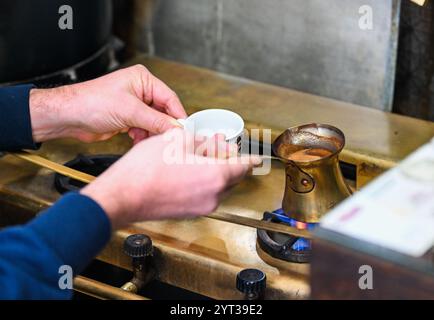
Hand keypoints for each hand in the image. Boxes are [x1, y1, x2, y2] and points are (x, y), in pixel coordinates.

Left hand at [29, 65, 185, 143]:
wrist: (69, 117)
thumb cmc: (91, 103)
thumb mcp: (130, 111)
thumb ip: (157, 121)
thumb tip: (176, 129)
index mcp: (143, 79)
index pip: (169, 98)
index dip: (177, 116)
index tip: (184, 131)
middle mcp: (140, 90)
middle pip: (163, 112)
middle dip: (163, 126)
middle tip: (167, 140)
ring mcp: (134, 105)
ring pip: (154, 122)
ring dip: (151, 133)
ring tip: (146, 139)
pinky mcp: (127, 118)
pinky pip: (144, 129)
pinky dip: (142, 136)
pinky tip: (135, 139)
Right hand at [80, 129, 261, 229]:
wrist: (123, 196)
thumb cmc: (145, 170)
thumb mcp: (176, 141)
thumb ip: (202, 140)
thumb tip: (213, 140)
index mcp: (215, 175)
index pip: (243, 166)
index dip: (251, 159)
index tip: (256, 157)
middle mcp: (213, 195)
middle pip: (233, 177)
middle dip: (230, 162)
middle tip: (219, 149)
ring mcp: (202, 207)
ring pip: (219, 187)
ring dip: (216, 172)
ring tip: (197, 157)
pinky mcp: (190, 213)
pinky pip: (205, 195)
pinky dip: (204, 183)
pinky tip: (187, 171)